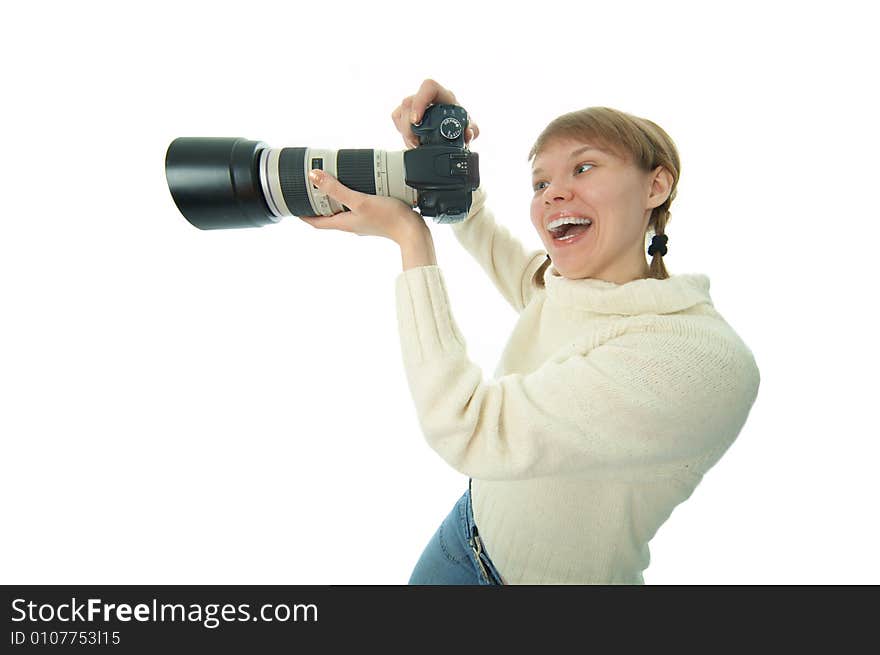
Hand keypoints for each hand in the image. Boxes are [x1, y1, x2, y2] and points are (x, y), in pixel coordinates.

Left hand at [297, 169, 426, 243]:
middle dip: (318, 204)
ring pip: (343, 212)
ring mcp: (363, 222)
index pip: (316, 222)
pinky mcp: (374, 218)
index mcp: (343, 223)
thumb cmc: (388, 218)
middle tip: (312, 189)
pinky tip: (359, 189)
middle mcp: (351, 225)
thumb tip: (314, 177)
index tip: (293, 206)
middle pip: (328, 216)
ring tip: (332, 185)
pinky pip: (357, 208)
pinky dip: (351, 199)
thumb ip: (336, 189)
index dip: (303, 215)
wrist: (413, 231)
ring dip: (335, 200)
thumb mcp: (359, 200)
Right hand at [390, 78, 480, 149]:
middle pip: (409, 102)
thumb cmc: (461, 124)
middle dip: (409, 126)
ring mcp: (416, 105)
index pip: (428, 87)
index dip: (419, 101)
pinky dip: (401, 130)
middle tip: (417, 142)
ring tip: (416, 144)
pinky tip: (411, 139)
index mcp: (445, 96)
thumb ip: (473, 131)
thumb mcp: (471, 128)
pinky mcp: (408, 113)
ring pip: (400, 112)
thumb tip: (467, 133)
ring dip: (405, 132)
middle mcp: (429, 98)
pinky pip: (397, 117)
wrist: (456, 130)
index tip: (416, 120)